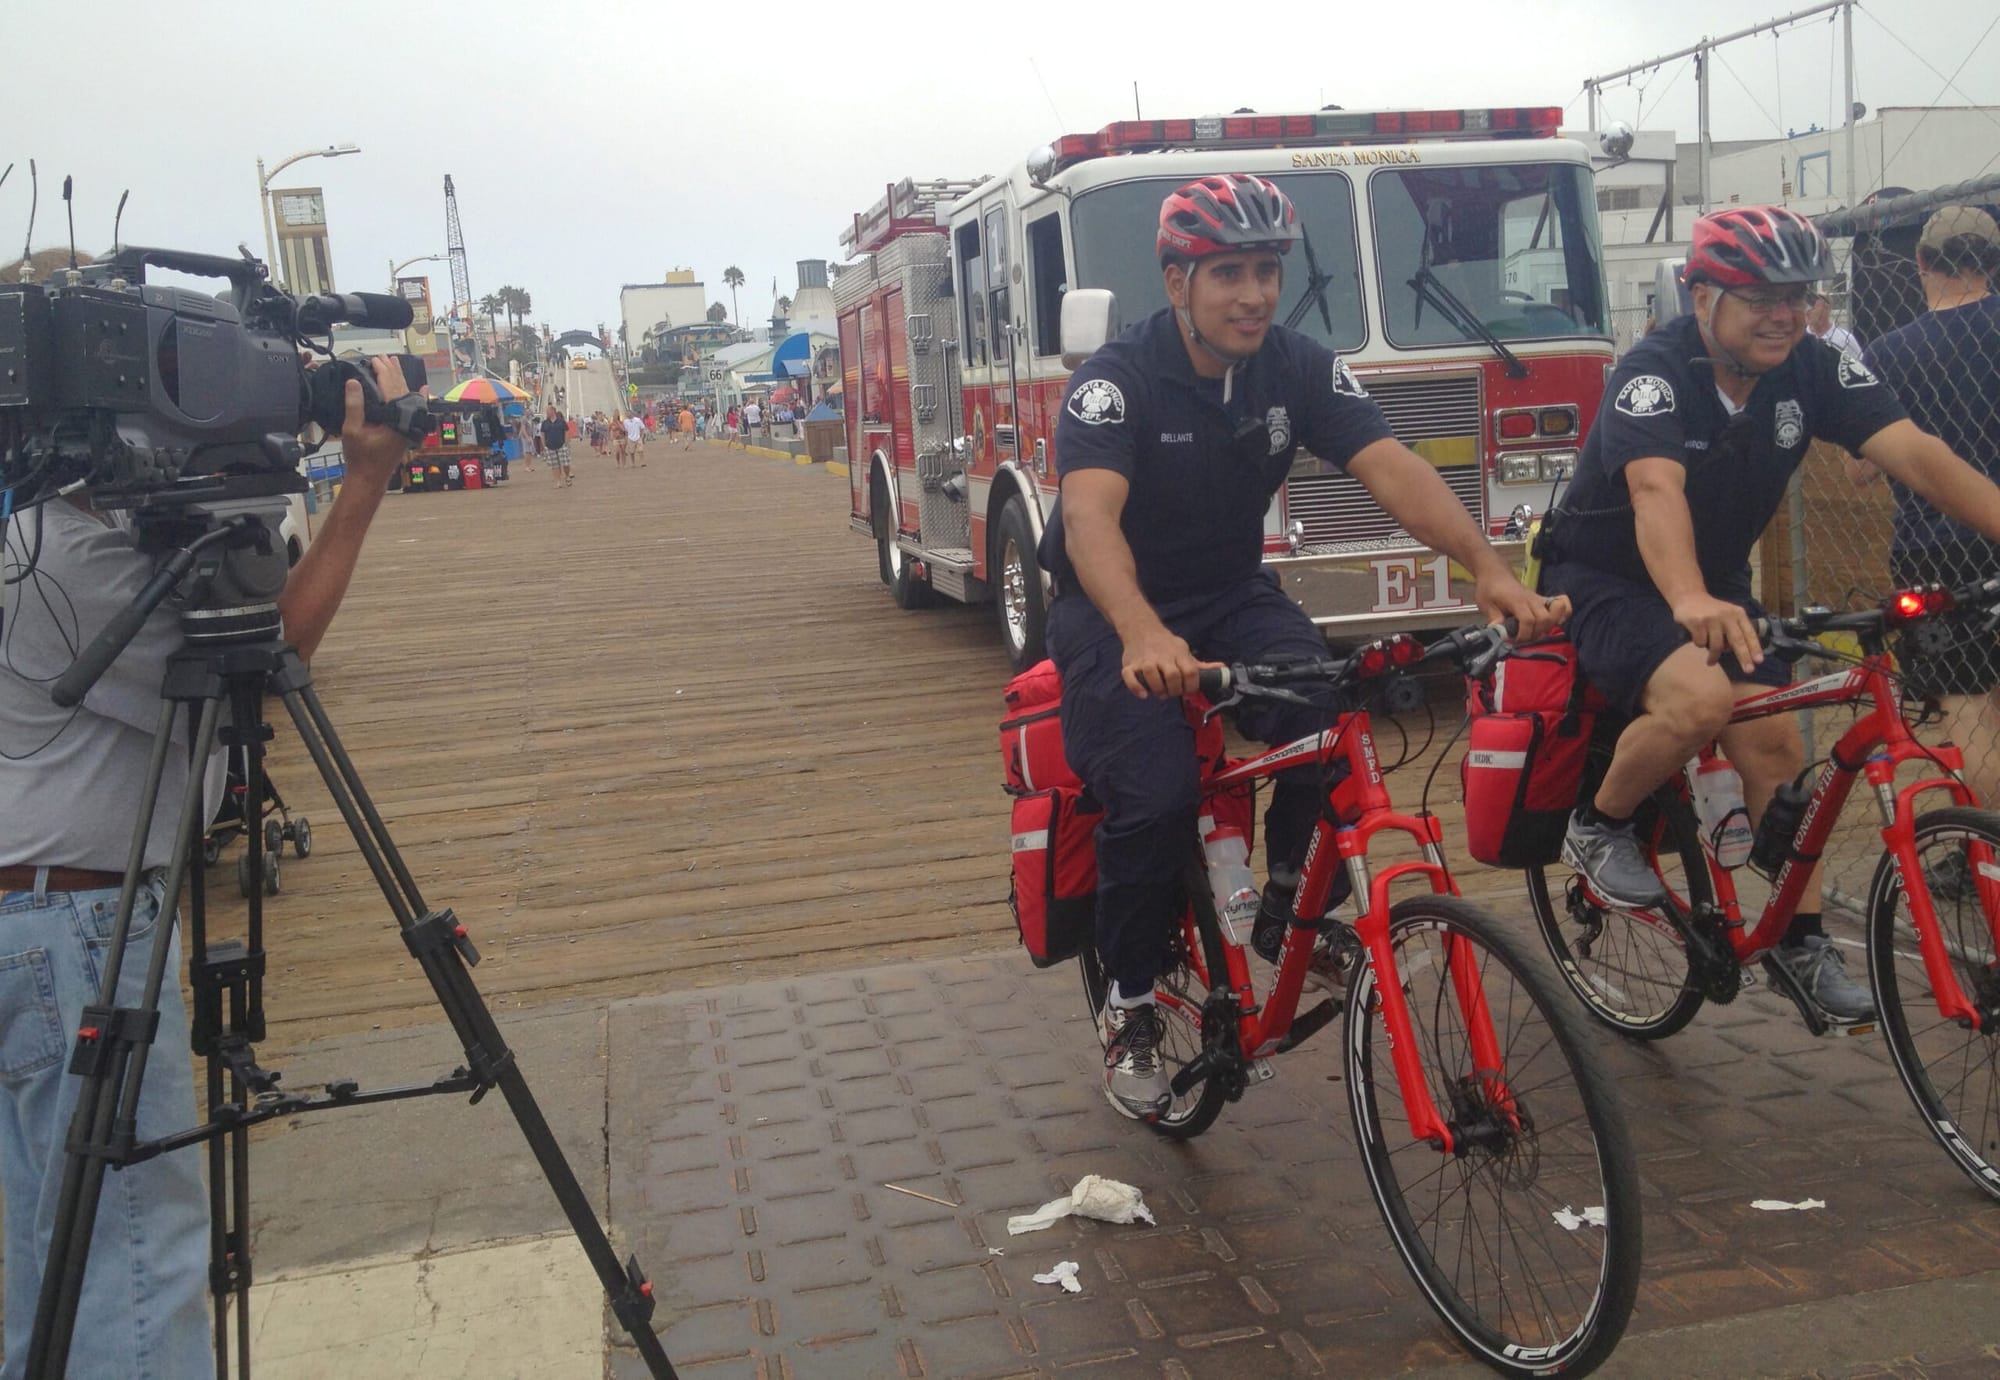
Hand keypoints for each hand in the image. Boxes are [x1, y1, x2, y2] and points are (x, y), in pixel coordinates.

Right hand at [340, 357, 413, 482]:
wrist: (370, 478)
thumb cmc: (361, 457)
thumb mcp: (352, 430)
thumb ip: (354, 405)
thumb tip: (353, 382)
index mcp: (395, 419)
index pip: (390, 388)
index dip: (382, 371)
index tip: (375, 359)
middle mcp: (406, 421)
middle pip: (401, 389)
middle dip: (392, 372)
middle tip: (384, 357)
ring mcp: (409, 425)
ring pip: (407, 396)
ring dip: (399, 379)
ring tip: (394, 364)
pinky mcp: (407, 429)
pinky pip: (413, 408)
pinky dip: (415, 396)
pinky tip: (424, 389)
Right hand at [1119, 625, 1208, 698]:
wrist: (1142, 629)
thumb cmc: (1166, 644)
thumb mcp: (1184, 651)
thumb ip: (1200, 665)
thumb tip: (1222, 668)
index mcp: (1178, 654)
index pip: (1190, 672)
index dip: (1191, 686)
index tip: (1187, 690)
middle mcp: (1162, 656)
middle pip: (1173, 676)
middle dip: (1174, 690)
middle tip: (1172, 693)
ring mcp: (1145, 660)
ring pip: (1151, 674)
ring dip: (1157, 689)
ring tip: (1159, 692)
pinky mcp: (1130, 664)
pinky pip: (1129, 677)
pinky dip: (1136, 687)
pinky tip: (1144, 694)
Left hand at [1474, 567, 1567, 640]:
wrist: (1496, 574)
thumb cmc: (1490, 589)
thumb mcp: (1485, 604)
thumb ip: (1494, 619)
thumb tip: (1499, 633)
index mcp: (1517, 600)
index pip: (1528, 620)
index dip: (1524, 634)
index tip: (1514, 639)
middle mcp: (1532, 599)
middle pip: (1545, 618)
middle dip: (1536, 632)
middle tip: (1524, 637)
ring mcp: (1540, 599)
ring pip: (1555, 614)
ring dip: (1547, 627)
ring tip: (1534, 632)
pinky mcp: (1543, 600)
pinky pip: (1562, 604)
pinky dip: (1563, 614)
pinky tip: (1553, 623)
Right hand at [1670, 592, 1761, 667]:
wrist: (1689, 597)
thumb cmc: (1712, 611)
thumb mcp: (1728, 615)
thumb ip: (1736, 629)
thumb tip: (1744, 653)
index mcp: (1738, 613)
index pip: (1749, 633)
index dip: (1754, 647)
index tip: (1759, 661)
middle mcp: (1726, 615)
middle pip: (1737, 640)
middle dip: (1743, 657)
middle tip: (1749, 670)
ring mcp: (1711, 619)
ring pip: (1717, 646)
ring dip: (1714, 656)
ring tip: (1711, 662)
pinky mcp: (1697, 622)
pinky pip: (1701, 643)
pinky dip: (1700, 644)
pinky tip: (1697, 638)